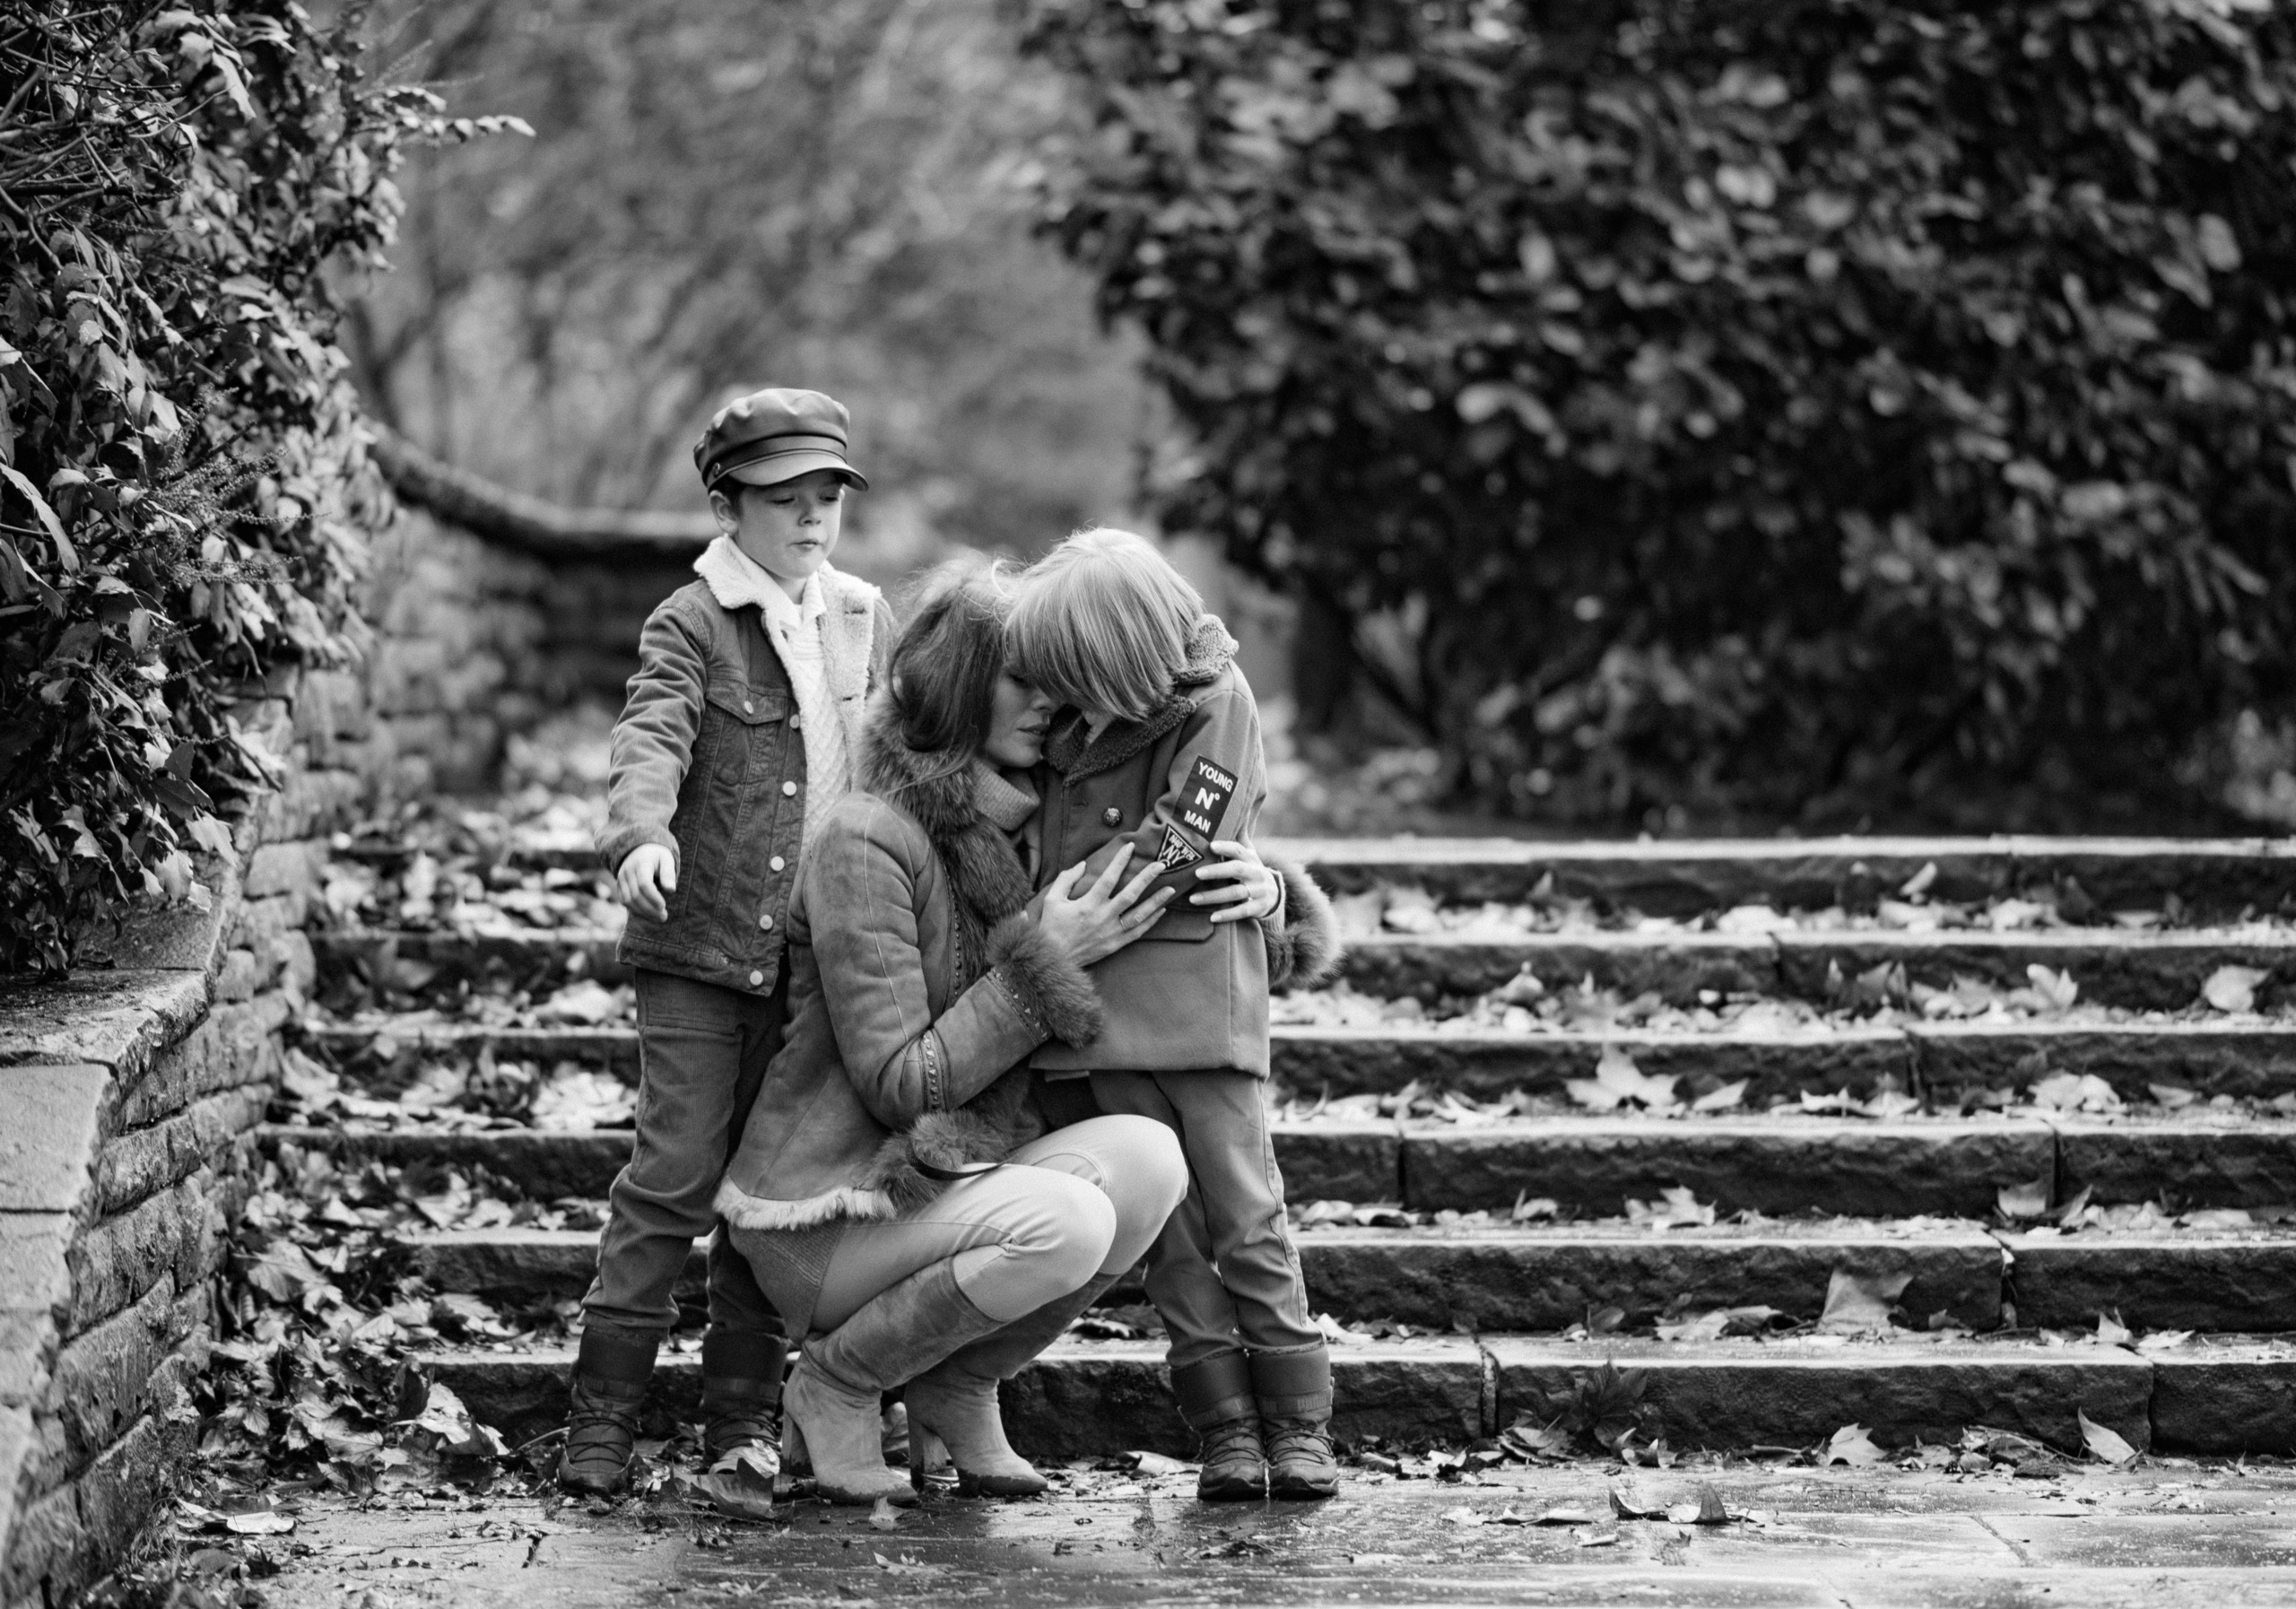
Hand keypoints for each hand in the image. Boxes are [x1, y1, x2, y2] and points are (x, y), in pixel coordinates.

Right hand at [618, 843, 677, 922]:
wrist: (638, 849)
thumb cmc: (657, 856)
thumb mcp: (667, 859)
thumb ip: (668, 874)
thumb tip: (671, 890)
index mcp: (641, 863)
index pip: (644, 884)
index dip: (653, 897)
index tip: (663, 906)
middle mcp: (628, 871)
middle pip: (636, 895)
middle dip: (650, 909)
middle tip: (664, 917)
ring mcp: (621, 879)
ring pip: (628, 901)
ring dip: (643, 913)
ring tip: (658, 918)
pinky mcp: (619, 885)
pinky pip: (624, 901)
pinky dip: (636, 910)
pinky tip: (648, 914)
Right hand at [1037, 843, 1173, 965]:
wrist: (1053, 959)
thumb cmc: (1051, 928)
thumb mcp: (1052, 900)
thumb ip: (1066, 879)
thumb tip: (1082, 864)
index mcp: (1088, 904)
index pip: (1108, 878)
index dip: (1120, 861)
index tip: (1130, 847)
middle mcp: (1103, 917)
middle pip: (1130, 894)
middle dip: (1147, 878)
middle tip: (1161, 865)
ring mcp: (1112, 932)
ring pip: (1139, 915)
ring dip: (1156, 901)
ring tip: (1171, 889)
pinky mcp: (1115, 944)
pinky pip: (1138, 932)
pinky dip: (1151, 921)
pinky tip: (1161, 911)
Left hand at [1190, 838, 1280, 924]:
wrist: (1274, 894)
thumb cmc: (1251, 871)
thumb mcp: (1248, 856)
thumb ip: (1237, 841)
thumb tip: (1227, 818)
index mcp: (1251, 858)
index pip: (1238, 850)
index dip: (1225, 847)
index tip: (1210, 846)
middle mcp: (1256, 872)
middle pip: (1236, 869)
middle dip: (1216, 871)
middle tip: (1197, 874)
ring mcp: (1259, 890)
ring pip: (1236, 893)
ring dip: (1214, 896)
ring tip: (1193, 899)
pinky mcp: (1259, 907)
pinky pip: (1242, 911)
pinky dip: (1227, 914)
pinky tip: (1212, 917)